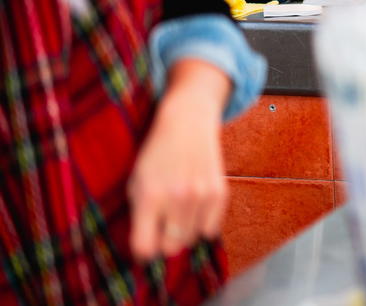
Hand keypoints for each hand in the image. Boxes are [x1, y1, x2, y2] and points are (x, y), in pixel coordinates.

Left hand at [129, 59, 230, 260]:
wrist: (188, 123)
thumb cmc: (157, 154)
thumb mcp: (136, 182)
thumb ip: (139, 216)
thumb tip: (148, 250)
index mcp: (150, 196)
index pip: (145, 247)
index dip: (143, 249)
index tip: (144, 240)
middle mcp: (177, 198)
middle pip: (171, 248)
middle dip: (164, 241)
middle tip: (162, 224)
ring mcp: (202, 195)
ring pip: (190, 239)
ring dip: (183, 231)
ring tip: (178, 210)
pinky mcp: (220, 193)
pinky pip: (210, 230)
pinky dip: (202, 224)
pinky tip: (194, 205)